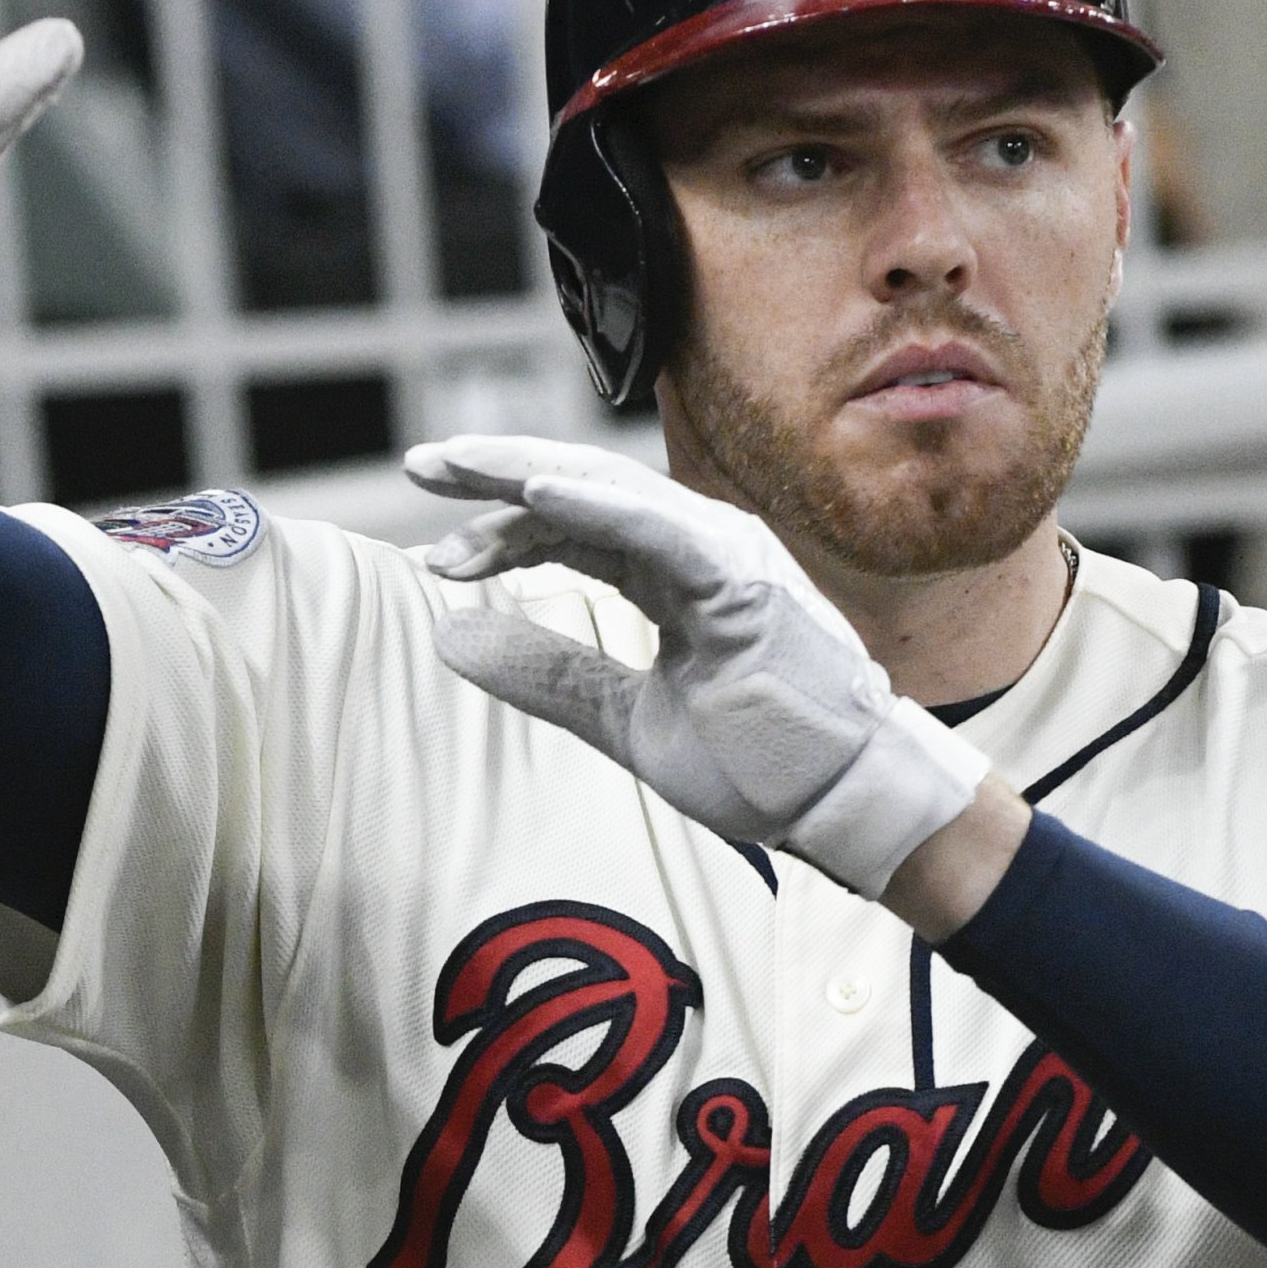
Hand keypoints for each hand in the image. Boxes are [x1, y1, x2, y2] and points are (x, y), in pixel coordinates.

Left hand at [407, 435, 991, 899]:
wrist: (845, 803)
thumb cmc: (760, 763)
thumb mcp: (626, 719)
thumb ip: (547, 674)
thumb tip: (449, 638)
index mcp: (674, 577)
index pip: (572, 533)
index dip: (500, 533)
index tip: (437, 558)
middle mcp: (697, 550)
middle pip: (580, 493)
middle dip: (496, 475)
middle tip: (421, 467)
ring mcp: (725, 556)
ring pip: (609, 491)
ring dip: (528, 474)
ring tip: (456, 464)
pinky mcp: (742, 580)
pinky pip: (655, 529)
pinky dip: (593, 507)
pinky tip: (531, 495)